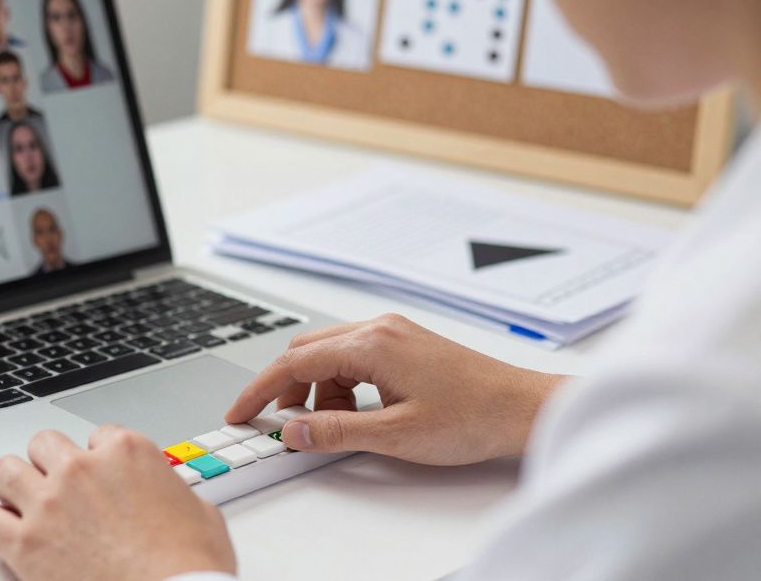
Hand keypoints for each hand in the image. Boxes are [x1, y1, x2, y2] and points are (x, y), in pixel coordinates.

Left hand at [0, 425, 236, 580]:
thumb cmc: (191, 568)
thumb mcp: (202, 514)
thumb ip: (172, 492)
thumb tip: (168, 498)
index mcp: (128, 453)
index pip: (98, 436)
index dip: (98, 459)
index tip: (100, 478)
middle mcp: (83, 469)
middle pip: (44, 443)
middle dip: (50, 463)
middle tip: (57, 487)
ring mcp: (50, 504)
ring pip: (5, 470)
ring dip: (13, 485)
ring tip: (21, 503)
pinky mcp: (26, 544)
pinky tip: (8, 536)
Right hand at [225, 313, 566, 464]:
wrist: (523, 407)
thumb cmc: (473, 416)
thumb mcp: (396, 435)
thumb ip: (337, 431)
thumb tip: (293, 430)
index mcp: (371, 343)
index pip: (294, 362)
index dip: (261, 390)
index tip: (241, 412)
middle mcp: (378, 328)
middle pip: (307, 352)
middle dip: (286, 389)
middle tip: (281, 424)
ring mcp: (393, 332)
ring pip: (330, 355)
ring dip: (318, 390)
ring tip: (332, 427)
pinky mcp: (405, 343)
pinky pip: (354, 356)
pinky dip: (342, 384)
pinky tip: (356, 413)